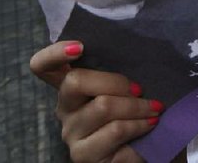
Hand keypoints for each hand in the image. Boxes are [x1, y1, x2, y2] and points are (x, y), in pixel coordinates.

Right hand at [30, 41, 160, 161]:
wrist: (142, 148)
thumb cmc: (133, 108)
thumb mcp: (125, 85)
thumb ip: (119, 67)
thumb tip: (137, 46)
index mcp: (72, 85)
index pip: (43, 66)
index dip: (54, 53)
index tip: (80, 46)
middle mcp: (65, 108)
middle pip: (75, 81)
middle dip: (115, 81)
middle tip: (140, 89)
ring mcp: (70, 133)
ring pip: (102, 106)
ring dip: (136, 106)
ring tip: (154, 108)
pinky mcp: (83, 155)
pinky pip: (115, 130)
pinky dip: (139, 124)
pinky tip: (150, 123)